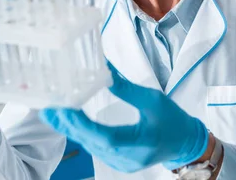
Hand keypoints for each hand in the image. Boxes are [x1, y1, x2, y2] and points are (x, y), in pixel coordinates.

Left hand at [39, 62, 208, 172]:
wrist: (185, 142)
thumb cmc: (173, 119)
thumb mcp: (154, 99)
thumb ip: (127, 89)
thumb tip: (103, 71)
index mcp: (143, 141)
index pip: (108, 137)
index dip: (85, 125)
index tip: (68, 109)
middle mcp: (130, 157)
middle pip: (93, 143)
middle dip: (69, 125)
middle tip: (50, 108)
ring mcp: (123, 164)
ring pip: (91, 147)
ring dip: (71, 129)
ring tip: (53, 112)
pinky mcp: (119, 163)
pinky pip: (96, 149)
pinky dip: (81, 135)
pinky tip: (69, 123)